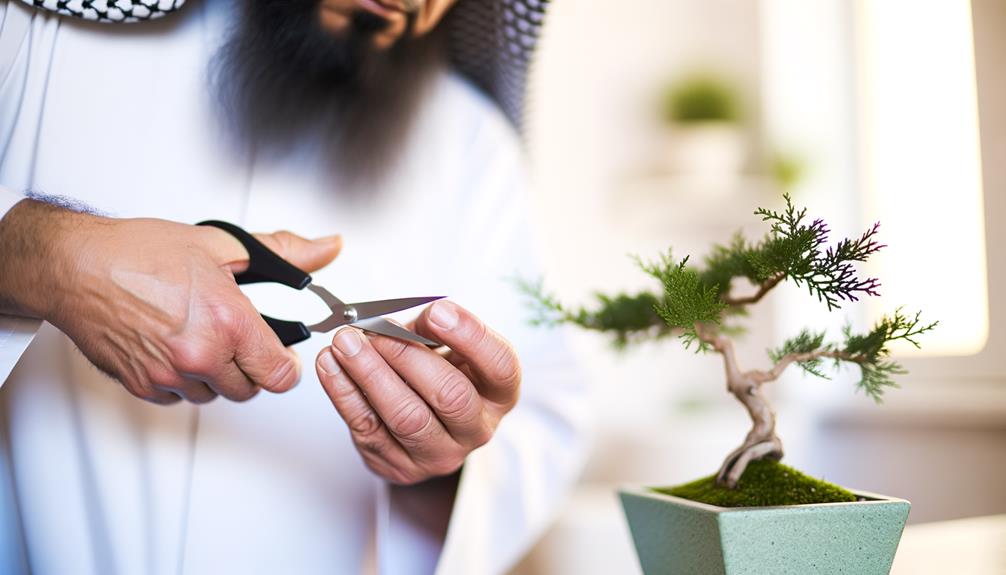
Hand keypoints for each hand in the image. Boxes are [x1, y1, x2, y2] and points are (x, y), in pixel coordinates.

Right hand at [0, 199, 341, 403]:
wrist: (75, 266)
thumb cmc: (139, 253)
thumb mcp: (223, 245)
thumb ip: (284, 252)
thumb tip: (326, 248)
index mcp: (228, 321)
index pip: (280, 375)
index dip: (286, 366)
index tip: (281, 356)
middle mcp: (200, 354)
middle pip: (250, 390)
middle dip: (250, 366)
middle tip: (236, 337)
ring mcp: (170, 374)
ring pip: (214, 395)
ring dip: (216, 374)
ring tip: (201, 336)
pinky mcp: (143, 385)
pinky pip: (179, 398)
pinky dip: (184, 380)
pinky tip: (175, 347)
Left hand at [315, 300, 520, 484]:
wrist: (425, 423)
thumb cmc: (439, 372)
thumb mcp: (449, 346)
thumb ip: (432, 329)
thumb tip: (395, 324)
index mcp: (499, 393)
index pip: (499, 366)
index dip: (470, 336)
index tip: (437, 312)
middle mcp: (477, 429)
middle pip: (450, 395)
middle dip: (407, 356)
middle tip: (375, 330)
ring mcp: (440, 454)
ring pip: (406, 417)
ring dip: (370, 374)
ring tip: (345, 343)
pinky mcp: (400, 467)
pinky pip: (369, 429)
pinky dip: (344, 393)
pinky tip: (330, 365)